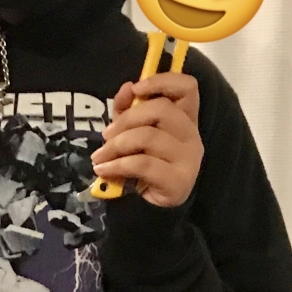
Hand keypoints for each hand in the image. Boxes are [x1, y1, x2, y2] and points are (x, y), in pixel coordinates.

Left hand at [91, 73, 202, 206]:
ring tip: (99, 157)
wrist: (148, 210)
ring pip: (149, 137)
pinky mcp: (179, 180)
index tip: (136, 89)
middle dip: (126, 119)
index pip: (187, 87)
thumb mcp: (130, 133)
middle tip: (106, 135)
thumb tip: (127, 88)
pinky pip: (142, 163)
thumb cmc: (142, 167)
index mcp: (184, 119)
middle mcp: (192, 135)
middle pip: (162, 109)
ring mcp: (189, 158)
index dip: (163, 81)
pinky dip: (117, 165)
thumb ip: (128, 109)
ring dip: (116, 145)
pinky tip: (104, 170)